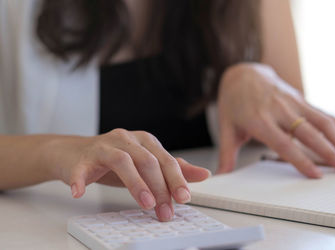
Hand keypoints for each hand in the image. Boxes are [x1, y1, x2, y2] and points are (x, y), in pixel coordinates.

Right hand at [45, 129, 210, 220]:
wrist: (72, 153)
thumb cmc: (112, 161)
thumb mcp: (147, 164)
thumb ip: (175, 169)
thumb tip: (205, 174)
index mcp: (145, 141)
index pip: (165, 160)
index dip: (176, 180)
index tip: (184, 199)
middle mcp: (126, 139)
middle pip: (147, 161)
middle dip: (160, 187)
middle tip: (164, 210)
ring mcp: (103, 146)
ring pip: (122, 161)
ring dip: (136, 183)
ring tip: (145, 203)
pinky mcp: (81, 158)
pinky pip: (81, 168)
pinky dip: (80, 180)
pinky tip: (81, 192)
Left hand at [216, 63, 334, 177]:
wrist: (243, 73)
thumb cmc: (234, 103)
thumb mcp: (227, 128)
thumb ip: (226, 154)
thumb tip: (219, 177)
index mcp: (259, 120)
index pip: (284, 143)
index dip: (301, 159)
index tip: (317, 174)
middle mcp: (279, 110)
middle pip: (308, 133)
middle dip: (329, 152)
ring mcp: (293, 103)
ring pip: (321, 122)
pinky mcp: (301, 99)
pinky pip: (324, 112)